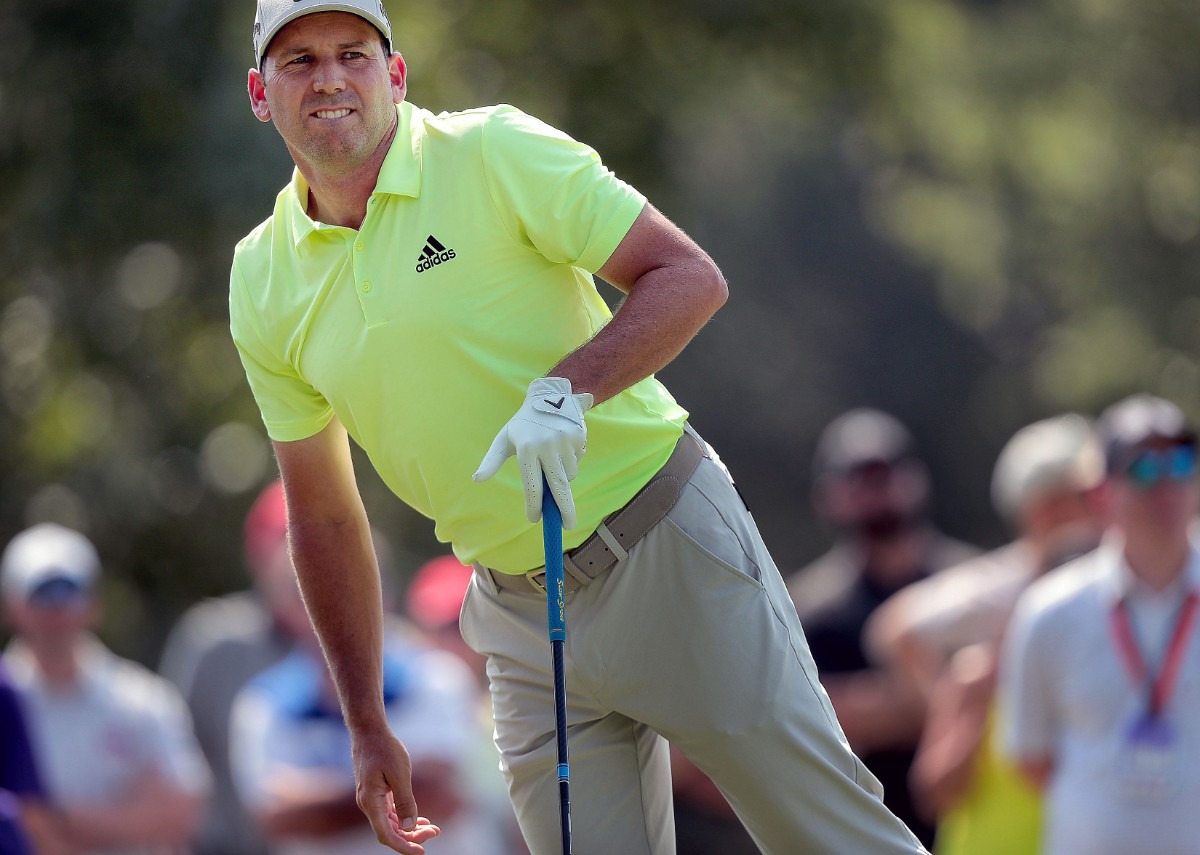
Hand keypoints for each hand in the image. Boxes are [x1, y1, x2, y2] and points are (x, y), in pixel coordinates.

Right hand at [352, 728, 441, 853]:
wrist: (370, 732)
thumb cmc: (384, 749)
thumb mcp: (399, 774)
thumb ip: (405, 801)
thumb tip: (409, 827)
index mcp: (371, 803)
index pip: (386, 835)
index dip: (404, 846)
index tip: (421, 851)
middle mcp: (368, 805)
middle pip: (390, 832)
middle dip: (412, 836)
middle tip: (435, 832)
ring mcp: (372, 800)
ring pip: (391, 823)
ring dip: (410, 828)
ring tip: (432, 828)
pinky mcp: (377, 793)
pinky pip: (390, 813)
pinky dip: (405, 818)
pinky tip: (419, 819)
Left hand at [474, 377, 593, 528]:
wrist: (548, 395)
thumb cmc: (523, 424)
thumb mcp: (504, 439)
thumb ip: (491, 461)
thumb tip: (476, 479)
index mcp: (526, 449)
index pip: (532, 486)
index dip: (534, 506)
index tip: (535, 519)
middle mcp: (547, 446)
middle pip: (558, 487)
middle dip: (564, 509)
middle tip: (567, 525)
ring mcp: (565, 441)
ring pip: (568, 475)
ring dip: (562, 476)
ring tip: (552, 458)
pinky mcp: (579, 437)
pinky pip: (577, 461)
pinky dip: (571, 461)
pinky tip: (562, 447)